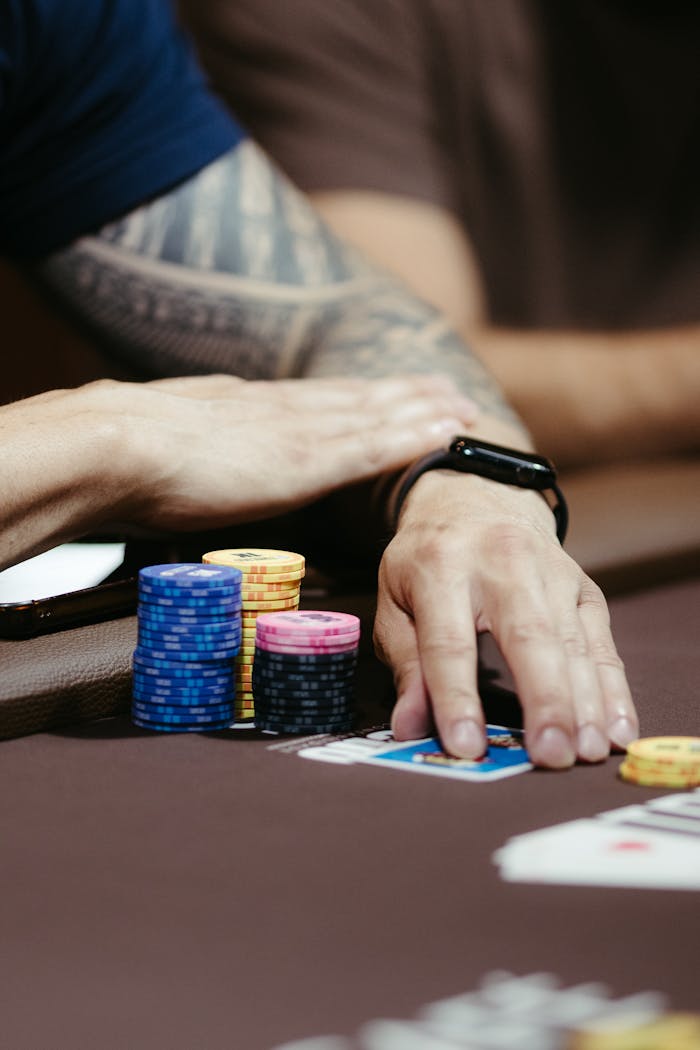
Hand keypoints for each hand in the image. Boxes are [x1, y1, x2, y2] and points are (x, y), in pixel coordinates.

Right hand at [124, 373, 476, 527]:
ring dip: (423, 411)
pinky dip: (415, 437)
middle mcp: (282, 410)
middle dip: (407, 395)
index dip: (360, 396)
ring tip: (462, 406)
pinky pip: (376, 445)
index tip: (390, 392)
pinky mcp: (306, 461)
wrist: (111, 447)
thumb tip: (194, 462)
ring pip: (378, 416)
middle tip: (449, 390)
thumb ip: (194, 449)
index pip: (319, 400)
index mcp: (248, 408)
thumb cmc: (123, 458)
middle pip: (359, 399)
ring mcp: (298, 432)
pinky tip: (445, 433)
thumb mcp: (164, 446)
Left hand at [373, 471, 638, 768]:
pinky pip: (601, 642)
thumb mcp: (396, 600)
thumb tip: (410, 727)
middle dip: (542, 701)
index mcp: (441, 566)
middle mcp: (501, 563)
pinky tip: (618, 727)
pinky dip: (612, 689)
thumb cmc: (428, 559)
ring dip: (584, 703)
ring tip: (586, 752)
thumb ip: (406, 664)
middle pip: (528, 637)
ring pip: (572, 642)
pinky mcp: (583, 586)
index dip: (456, 698)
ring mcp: (550, 571)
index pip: (448, 642)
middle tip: (550, 756)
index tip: (466, 747)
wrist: (476, 498)